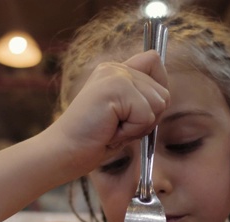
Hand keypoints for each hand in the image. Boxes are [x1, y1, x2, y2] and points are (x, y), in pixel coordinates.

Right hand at [49, 50, 169, 174]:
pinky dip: (130, 132)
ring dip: (138, 126)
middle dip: (147, 119)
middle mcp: (115, 67)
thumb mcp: (123, 117)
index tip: (138, 111)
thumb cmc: (93, 140)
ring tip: (112, 128)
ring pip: (159, 104)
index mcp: (116, 71)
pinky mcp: (115, 88)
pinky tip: (108, 131)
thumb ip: (141, 101)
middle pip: (163, 92)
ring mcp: (115, 75)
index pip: (154, 62)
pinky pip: (146, 115)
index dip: (158, 88)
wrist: (64, 152)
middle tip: (117, 126)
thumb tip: (164, 98)